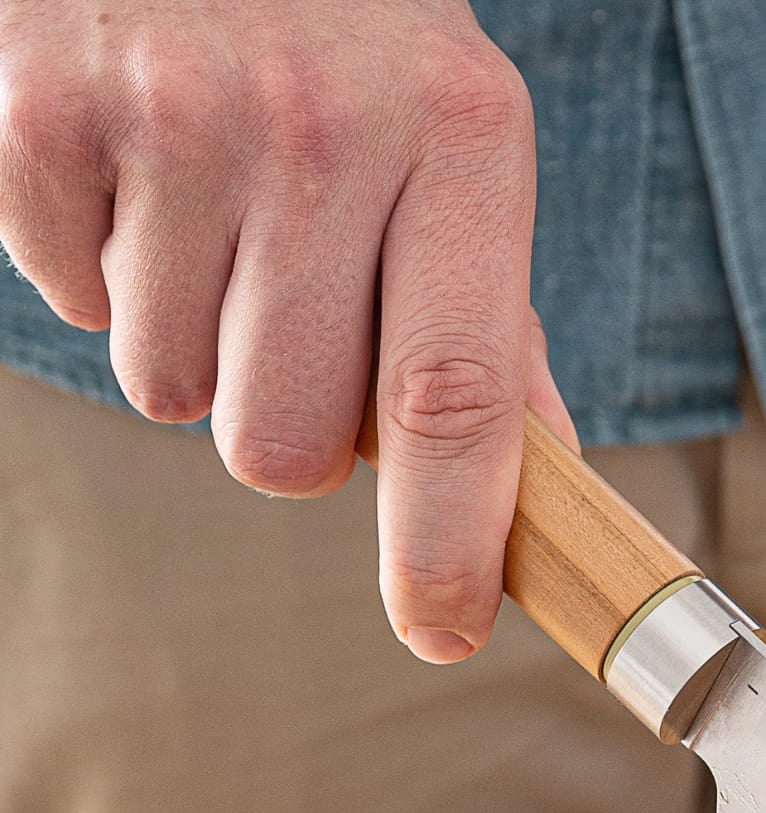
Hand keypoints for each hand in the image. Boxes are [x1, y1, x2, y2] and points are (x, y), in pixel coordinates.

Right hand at [0, 0, 578, 661]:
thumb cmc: (348, 32)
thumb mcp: (458, 137)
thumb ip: (491, 316)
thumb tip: (542, 471)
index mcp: (460, 141)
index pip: (455, 400)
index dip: (446, 542)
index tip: (443, 627)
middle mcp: (322, 129)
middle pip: (284, 443)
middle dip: (281, 427)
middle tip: (286, 322)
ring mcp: (173, 115)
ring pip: (168, 391)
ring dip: (189, 342)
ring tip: (213, 218)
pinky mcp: (40, 109)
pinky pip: (73, 304)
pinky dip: (101, 271)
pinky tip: (141, 181)